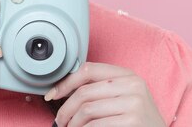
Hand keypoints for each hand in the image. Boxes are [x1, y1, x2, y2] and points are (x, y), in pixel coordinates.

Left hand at [46, 62, 165, 126]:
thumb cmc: (138, 121)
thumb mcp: (125, 97)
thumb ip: (101, 89)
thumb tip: (65, 89)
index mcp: (128, 75)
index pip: (89, 69)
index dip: (66, 82)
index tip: (53, 94)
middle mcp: (133, 85)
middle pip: (84, 92)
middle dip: (65, 109)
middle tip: (60, 121)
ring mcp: (134, 103)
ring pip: (87, 110)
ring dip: (73, 124)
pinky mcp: (132, 121)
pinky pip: (95, 125)